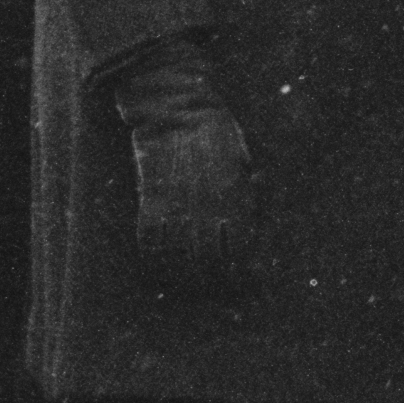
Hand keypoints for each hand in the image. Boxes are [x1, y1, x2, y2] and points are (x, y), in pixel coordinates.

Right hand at [103, 37, 256, 292]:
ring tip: (188, 288)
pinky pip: (149, 240)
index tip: (244, 283)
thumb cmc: (217, 133)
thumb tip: (253, 220)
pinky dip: (153, 259)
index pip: (240, 247)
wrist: (176, 110)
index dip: (241, 270)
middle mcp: (205, 206)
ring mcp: (175, 204)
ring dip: (183, 276)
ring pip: (178, 256)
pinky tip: (158, 269)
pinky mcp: (149, 200)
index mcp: (234, 196)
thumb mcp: (245, 160)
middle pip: (209, 259)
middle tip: (215, 292)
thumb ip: (249, 191)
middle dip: (213, 281)